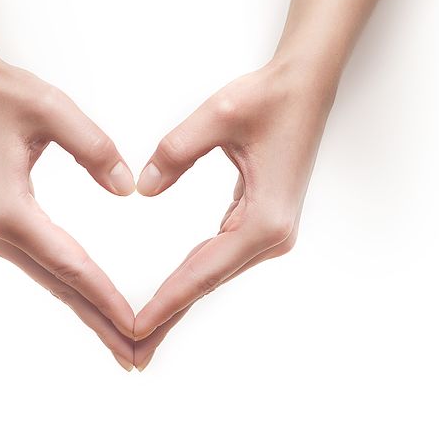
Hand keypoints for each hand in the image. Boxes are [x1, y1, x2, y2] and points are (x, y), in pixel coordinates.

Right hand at [0, 53, 136, 369]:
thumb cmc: (1, 93)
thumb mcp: (52, 109)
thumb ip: (94, 148)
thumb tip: (126, 189)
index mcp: (8, 209)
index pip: (70, 264)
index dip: (105, 296)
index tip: (136, 325)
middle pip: (60, 287)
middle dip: (100, 323)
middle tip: (138, 358)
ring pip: (52, 282)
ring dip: (88, 311)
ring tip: (123, 343)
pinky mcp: (1, 226)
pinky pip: (44, 266)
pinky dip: (72, 289)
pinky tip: (92, 304)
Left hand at [132, 60, 337, 368]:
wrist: (305, 87)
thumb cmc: (270, 98)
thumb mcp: (218, 115)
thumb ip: (176, 152)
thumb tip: (144, 189)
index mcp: (265, 219)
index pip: (203, 270)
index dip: (167, 300)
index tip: (136, 327)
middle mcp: (271, 236)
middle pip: (207, 283)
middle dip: (168, 315)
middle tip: (132, 352)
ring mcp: (269, 233)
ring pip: (212, 275)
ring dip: (179, 301)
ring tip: (145, 332)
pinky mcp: (262, 224)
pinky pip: (218, 258)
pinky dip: (192, 277)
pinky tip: (171, 294)